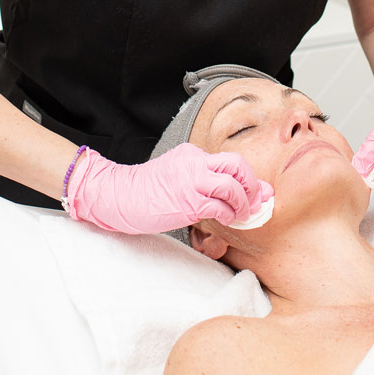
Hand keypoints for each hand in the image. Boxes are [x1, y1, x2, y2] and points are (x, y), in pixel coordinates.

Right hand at [66, 143, 273, 233]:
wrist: (117, 195)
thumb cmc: (147, 192)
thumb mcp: (177, 176)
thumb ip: (203, 180)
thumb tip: (231, 194)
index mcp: (192, 154)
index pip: (229, 160)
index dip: (247, 176)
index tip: (256, 190)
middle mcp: (195, 162)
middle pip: (237, 164)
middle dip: (252, 183)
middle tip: (254, 199)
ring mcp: (191, 181)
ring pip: (232, 185)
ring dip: (243, 201)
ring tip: (243, 213)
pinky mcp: (187, 202)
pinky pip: (220, 207)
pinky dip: (230, 214)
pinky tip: (229, 220)